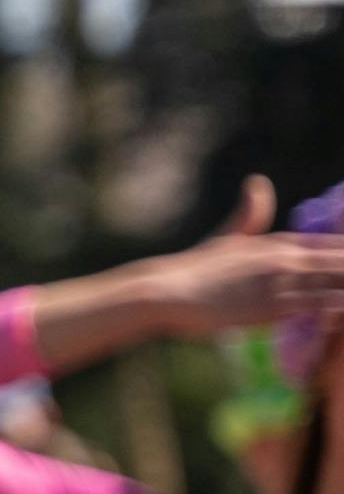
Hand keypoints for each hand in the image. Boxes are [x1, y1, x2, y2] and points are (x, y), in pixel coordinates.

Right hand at [41, 177, 343, 364]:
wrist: (167, 290)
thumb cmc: (194, 269)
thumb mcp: (227, 238)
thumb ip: (249, 215)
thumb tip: (258, 182)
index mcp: (281, 243)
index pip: (336, 245)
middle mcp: (286, 258)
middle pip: (341, 261)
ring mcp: (282, 282)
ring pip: (338, 283)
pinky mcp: (274, 306)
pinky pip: (320, 307)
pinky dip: (338, 308)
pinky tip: (342, 312)